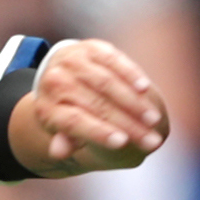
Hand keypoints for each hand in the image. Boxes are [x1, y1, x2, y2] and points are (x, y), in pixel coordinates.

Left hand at [22, 38, 168, 173]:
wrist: (62, 75)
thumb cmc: (67, 112)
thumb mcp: (62, 131)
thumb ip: (64, 141)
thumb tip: (59, 152)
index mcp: (46, 107)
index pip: (74, 122)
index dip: (99, 132)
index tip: (123, 143)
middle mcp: (55, 81)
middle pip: (96, 106)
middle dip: (127, 124)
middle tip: (150, 141)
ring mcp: (73, 61)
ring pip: (107, 83)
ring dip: (134, 102)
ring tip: (154, 120)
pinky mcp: (92, 48)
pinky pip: (114, 61)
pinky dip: (130, 75)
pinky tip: (145, 89)